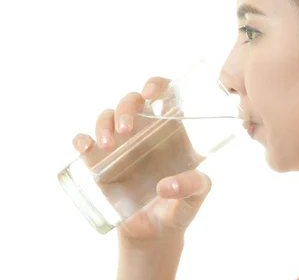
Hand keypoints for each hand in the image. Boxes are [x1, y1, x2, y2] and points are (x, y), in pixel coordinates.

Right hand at [71, 76, 211, 241]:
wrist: (155, 234)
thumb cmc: (180, 208)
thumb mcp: (198, 195)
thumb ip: (193, 186)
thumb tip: (166, 186)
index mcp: (172, 130)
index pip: (164, 93)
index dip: (156, 84)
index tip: (151, 93)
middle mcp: (145, 131)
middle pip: (132, 100)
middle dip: (126, 106)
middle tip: (126, 129)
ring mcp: (121, 144)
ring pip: (106, 116)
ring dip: (104, 122)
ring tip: (108, 144)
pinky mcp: (101, 162)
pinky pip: (86, 141)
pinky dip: (82, 138)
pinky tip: (85, 146)